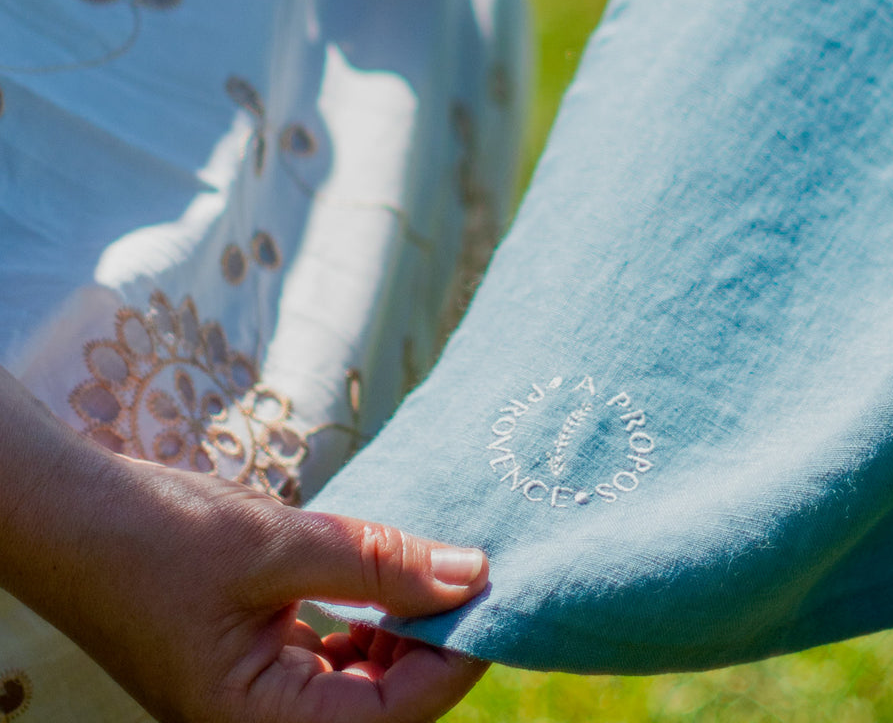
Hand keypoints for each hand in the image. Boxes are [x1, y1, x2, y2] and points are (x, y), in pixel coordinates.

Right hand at [0, 370, 487, 722]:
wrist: (71, 515)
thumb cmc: (158, 536)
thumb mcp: (280, 547)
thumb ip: (380, 565)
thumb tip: (470, 573)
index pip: (393, 715)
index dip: (454, 657)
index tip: (496, 594)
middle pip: (382, 703)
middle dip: (433, 640)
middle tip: (470, 572)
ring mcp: (257, 694)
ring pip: (361, 680)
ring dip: (403, 627)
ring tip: (434, 568)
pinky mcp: (255, 659)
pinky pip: (332, 655)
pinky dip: (368, 617)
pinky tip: (386, 576)